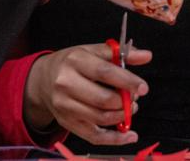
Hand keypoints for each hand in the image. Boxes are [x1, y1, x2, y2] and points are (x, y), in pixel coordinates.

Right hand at [25, 43, 152, 145]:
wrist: (43, 80)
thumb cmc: (74, 63)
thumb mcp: (94, 51)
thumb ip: (122, 53)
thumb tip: (147, 56)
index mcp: (75, 61)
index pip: (105, 72)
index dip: (127, 81)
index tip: (144, 87)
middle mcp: (66, 84)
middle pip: (103, 99)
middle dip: (125, 101)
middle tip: (134, 98)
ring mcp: (65, 106)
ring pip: (100, 118)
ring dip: (122, 116)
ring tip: (130, 108)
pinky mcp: (66, 122)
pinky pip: (94, 136)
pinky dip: (115, 139)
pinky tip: (129, 135)